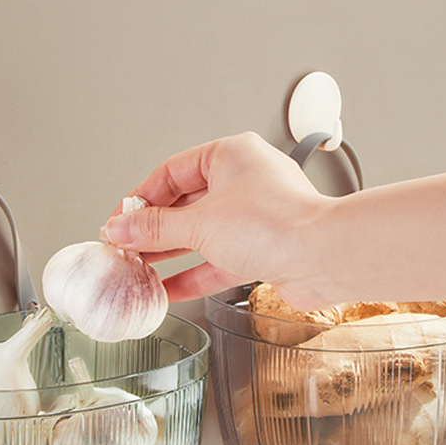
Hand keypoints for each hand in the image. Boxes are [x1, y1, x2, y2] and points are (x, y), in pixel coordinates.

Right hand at [102, 132, 331, 304]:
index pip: (172, 171)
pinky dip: (193, 274)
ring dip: (170, 254)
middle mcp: (244, 182)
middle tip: (127, 245)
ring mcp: (254, 218)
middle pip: (186, 204)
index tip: (121, 219)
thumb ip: (156, 228)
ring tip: (141, 267)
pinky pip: (218, 260)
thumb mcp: (200, 223)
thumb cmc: (279, 224)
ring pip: (201, 235)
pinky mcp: (262, 250)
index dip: (142, 198)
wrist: (324, 258)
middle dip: (154, 230)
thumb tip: (121, 227)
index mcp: (231, 155)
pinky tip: (169, 289)